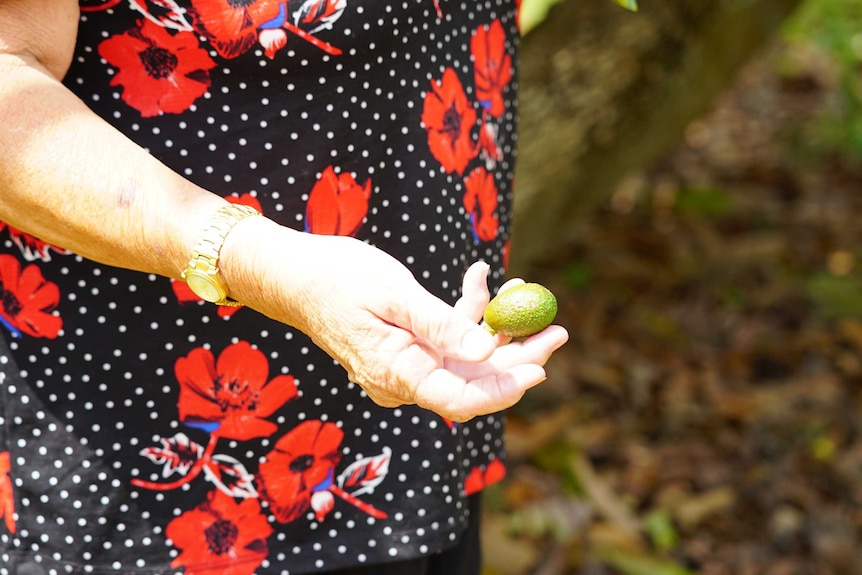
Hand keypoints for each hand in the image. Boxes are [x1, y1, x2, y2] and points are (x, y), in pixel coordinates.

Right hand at [227, 221, 568, 420]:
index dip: (506, 387)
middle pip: (473, 382)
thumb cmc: (336, 277)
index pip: (463, 400)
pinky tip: (479, 277)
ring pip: (465, 360)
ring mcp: (405, 366)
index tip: (542, 364)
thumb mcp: (394, 293)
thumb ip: (442, 325)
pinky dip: (466, 313)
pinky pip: (446, 340)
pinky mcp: (407, 349)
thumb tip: (488, 353)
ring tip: (522, 286)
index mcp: (397, 373)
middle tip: (557, 327)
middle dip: (516, 355)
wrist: (292, 274)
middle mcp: (403, 379)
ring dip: (496, 327)